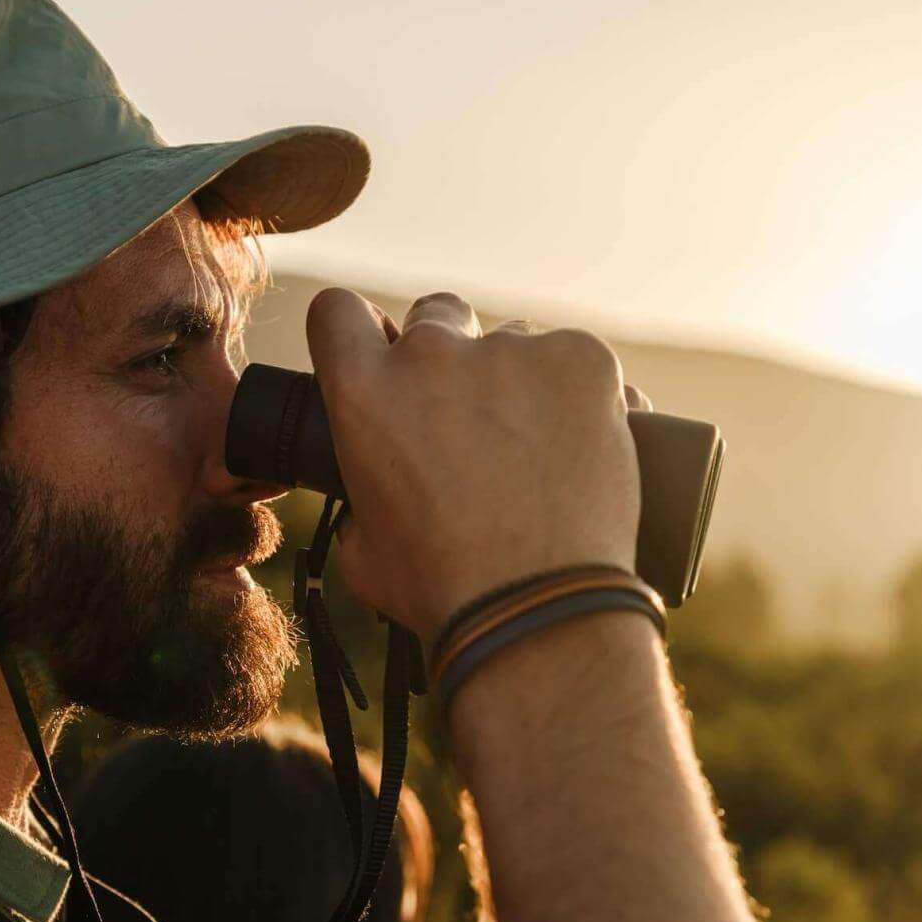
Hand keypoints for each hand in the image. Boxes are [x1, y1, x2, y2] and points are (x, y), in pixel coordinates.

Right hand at [305, 289, 642, 644]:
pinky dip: (582, 394)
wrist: (537, 608)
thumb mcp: (361, 550)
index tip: (381, 357)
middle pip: (436, 314)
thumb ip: (357, 500)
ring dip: (520, 381)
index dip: (357, 332)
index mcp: (362, 393)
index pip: (337, 312)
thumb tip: (371, 497)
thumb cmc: (442, 591)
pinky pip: (576, 359)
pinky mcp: (583, 359)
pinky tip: (583, 446)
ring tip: (540, 453)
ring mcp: (512, 350)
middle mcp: (431, 355)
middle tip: (473, 421)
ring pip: (514, 342)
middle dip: (450, 355)